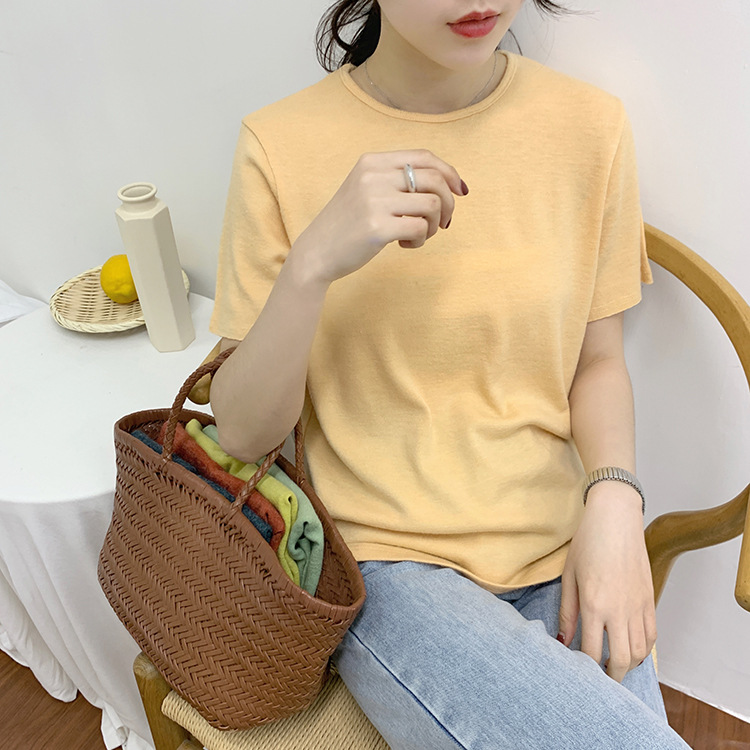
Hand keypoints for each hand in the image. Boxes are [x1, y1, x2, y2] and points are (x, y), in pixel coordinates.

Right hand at [290, 149, 465, 284]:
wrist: (317, 252)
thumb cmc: (348, 224)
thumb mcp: (366, 189)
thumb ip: (397, 180)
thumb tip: (448, 184)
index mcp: (371, 162)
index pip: (424, 156)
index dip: (449, 173)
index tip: (460, 191)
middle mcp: (373, 176)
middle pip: (434, 179)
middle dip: (449, 203)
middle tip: (444, 223)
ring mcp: (374, 201)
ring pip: (433, 203)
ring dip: (434, 224)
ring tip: (420, 234)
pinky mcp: (377, 227)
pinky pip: (421, 227)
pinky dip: (421, 239)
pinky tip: (406, 243)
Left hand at [557, 482, 656, 682]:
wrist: (615, 520)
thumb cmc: (587, 544)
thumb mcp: (569, 576)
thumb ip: (567, 610)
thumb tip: (563, 639)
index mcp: (595, 604)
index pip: (593, 652)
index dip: (586, 667)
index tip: (579, 671)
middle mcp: (619, 610)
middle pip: (621, 659)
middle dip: (611, 676)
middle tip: (601, 680)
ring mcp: (638, 606)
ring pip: (640, 651)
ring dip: (628, 665)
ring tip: (615, 666)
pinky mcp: (649, 599)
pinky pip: (651, 635)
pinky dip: (643, 649)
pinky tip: (631, 649)